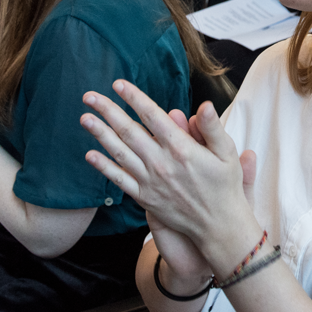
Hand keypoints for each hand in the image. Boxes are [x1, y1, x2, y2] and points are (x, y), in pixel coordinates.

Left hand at [80, 80, 258, 268]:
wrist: (219, 226)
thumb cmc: (225, 186)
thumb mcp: (227, 153)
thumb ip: (212, 128)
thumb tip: (204, 105)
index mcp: (181, 148)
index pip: (152, 116)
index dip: (134, 98)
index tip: (118, 84)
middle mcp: (162, 163)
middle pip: (129, 130)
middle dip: (108, 111)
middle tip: (89, 96)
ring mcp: (151, 181)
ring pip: (120, 152)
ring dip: (100, 134)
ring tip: (84, 118)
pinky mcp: (145, 198)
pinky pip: (120, 180)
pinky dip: (104, 167)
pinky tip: (89, 155)